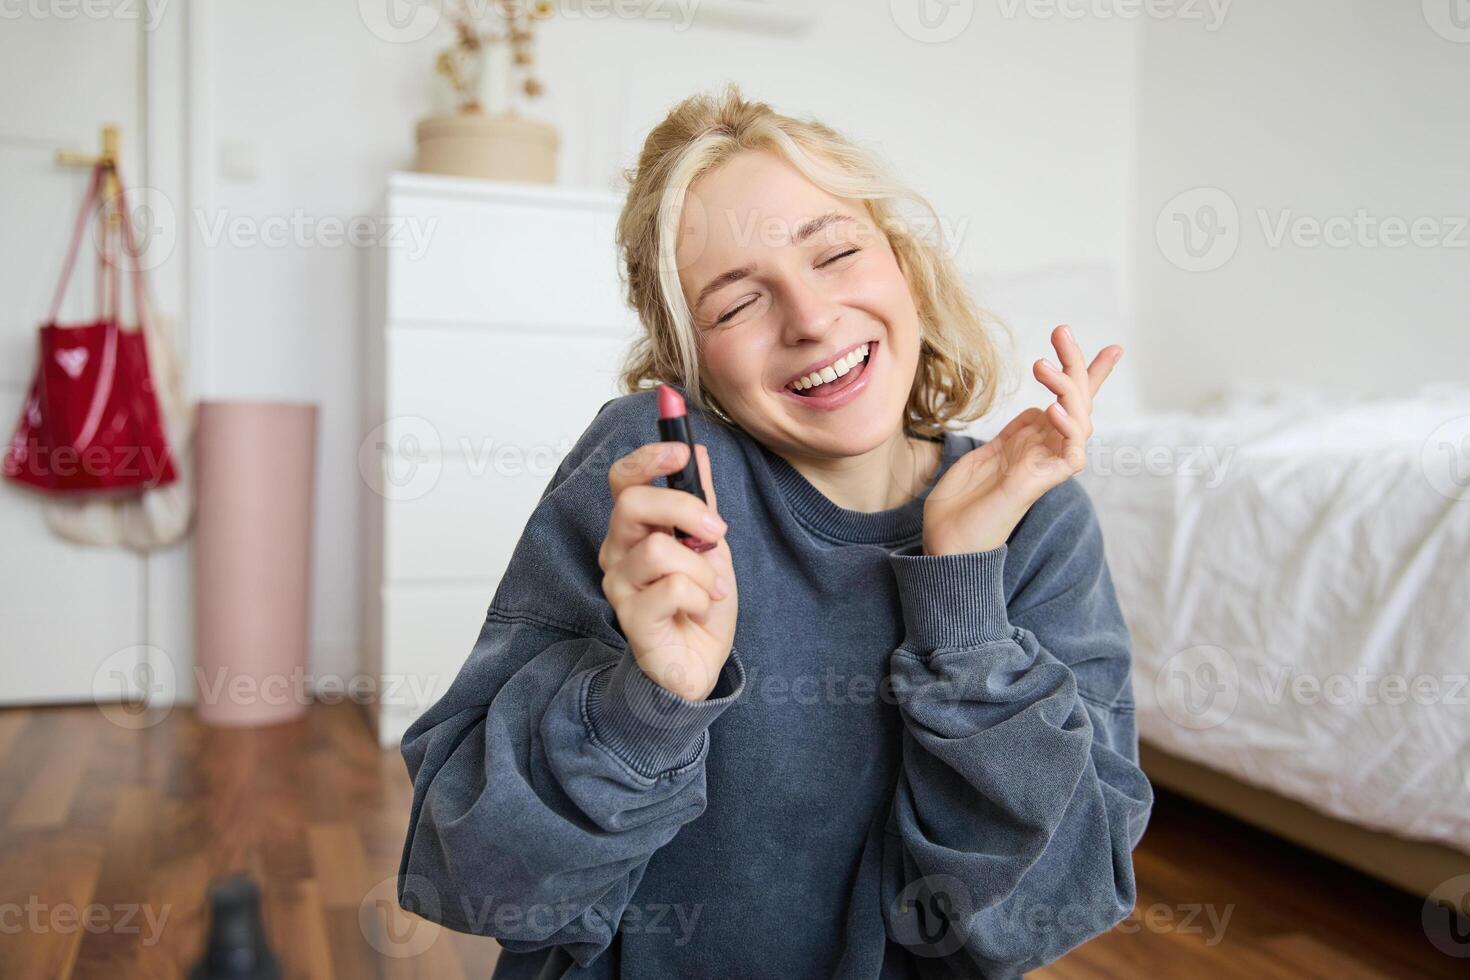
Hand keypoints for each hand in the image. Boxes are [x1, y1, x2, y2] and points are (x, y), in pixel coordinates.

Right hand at [599, 441, 737, 699]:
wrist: (700, 661)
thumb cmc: (698, 603)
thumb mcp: (709, 544)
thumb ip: (700, 500)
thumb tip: (697, 451)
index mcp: (634, 528)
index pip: (623, 480)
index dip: (648, 459)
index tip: (681, 452)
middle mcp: (617, 552)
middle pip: (633, 504)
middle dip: (684, 509)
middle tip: (716, 531)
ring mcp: (619, 586)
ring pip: (658, 550)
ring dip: (700, 567)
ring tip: (710, 588)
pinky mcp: (631, 619)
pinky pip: (672, 590)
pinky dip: (700, 598)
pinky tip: (699, 609)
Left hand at [923, 325, 1121, 555]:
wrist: (944, 545)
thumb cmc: (960, 506)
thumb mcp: (983, 455)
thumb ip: (1011, 434)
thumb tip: (1035, 410)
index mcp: (1031, 443)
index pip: (1066, 402)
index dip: (1084, 373)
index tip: (1104, 344)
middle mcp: (1044, 453)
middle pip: (1078, 403)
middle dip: (1077, 365)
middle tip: (1062, 330)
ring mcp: (1044, 468)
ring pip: (1080, 422)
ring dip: (1067, 390)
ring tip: (1043, 367)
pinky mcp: (1039, 484)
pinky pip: (1071, 455)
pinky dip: (1069, 430)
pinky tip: (1054, 410)